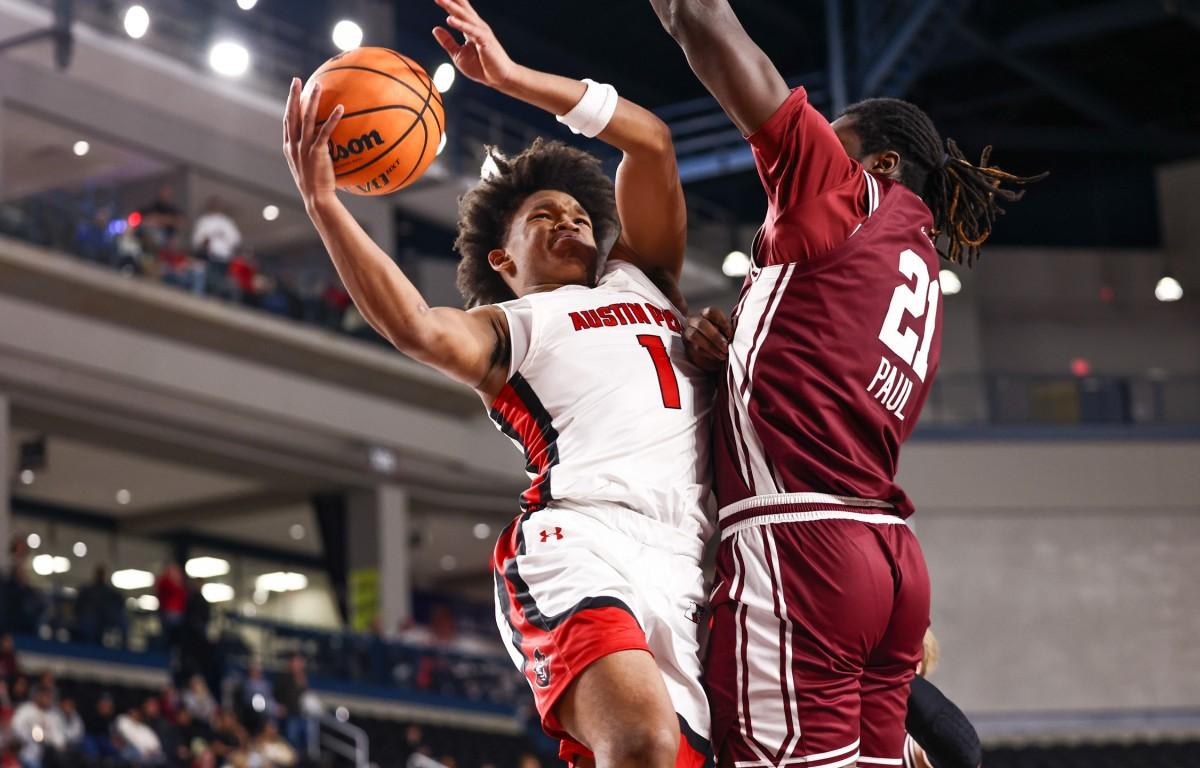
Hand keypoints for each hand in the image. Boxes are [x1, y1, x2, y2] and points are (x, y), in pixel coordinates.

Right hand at [282, 77, 343, 209]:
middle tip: (296, 80)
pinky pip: (325, 131)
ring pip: (306, 118)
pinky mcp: (316, 152)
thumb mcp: (308, 167)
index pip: (287, 122)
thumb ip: (311, 153)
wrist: (316, 198)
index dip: (289, 105)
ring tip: (318, 86)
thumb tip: (323, 143)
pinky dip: (332, 118)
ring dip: (312, 100)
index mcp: (289, 148)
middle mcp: (293, 145)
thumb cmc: (315, 186)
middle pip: (292, 114)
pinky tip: (340, 108)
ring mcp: (303, 148)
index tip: (292, 92)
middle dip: (293, 95)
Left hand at [432, 0, 517, 89]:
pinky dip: (460, 24)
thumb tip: (435, 28)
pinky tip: (449, 19)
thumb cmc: (481, 67)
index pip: (458, 10)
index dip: (448, 1)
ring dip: (452, 7)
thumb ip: (447, 41)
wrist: (500, 78)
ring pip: (464, 16)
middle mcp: (476, 26)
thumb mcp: (459, 54)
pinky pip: (471, 30)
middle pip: (461, 7)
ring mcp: (481, 32)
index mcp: (470, 27)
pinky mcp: (485, 40)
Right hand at [683, 306, 732, 372]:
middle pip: (702, 324)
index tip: (731, 334)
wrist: (713, 353)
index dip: (722, 322)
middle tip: (726, 346)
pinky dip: (708, 354)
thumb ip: (727, 330)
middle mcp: (693, 321)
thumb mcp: (725, 332)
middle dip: (715, 336)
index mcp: (705, 314)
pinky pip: (695, 349)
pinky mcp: (687, 347)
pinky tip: (717, 357)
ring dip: (711, 346)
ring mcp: (688, 333)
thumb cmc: (720, 339)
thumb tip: (732, 334)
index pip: (712, 312)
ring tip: (723, 354)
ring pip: (695, 336)